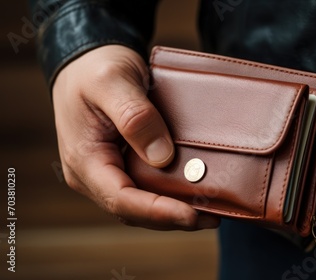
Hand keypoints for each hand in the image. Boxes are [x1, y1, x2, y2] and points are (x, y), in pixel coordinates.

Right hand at [52, 45, 219, 229]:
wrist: (87, 60)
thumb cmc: (95, 68)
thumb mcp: (112, 82)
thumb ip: (135, 118)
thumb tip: (162, 157)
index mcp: (84, 160)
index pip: (121, 200)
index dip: (157, 211)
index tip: (191, 215)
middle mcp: (94, 174)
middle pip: (135, 210)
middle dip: (173, 218)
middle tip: (213, 216)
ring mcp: (109, 171)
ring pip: (142, 202)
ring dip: (174, 209)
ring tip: (211, 209)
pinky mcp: (123, 164)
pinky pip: (147, 186)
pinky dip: (171, 193)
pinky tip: (196, 190)